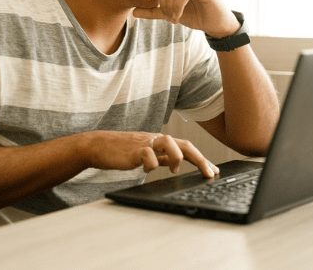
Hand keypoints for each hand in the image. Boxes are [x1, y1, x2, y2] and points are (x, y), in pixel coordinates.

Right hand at [86, 131, 219, 177]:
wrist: (99, 146)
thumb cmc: (123, 151)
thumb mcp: (147, 154)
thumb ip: (161, 157)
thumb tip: (175, 165)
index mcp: (161, 142)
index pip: (187, 148)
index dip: (202, 158)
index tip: (213, 171)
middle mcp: (156, 140)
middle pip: (184, 144)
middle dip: (200, 158)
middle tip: (209, 172)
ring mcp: (145, 143)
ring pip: (169, 142)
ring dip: (176, 157)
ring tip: (174, 170)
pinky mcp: (133, 150)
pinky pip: (147, 154)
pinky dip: (151, 164)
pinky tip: (146, 170)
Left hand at [133, 0, 239, 37]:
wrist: (216, 24)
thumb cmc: (196, 15)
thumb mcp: (170, 13)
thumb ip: (153, 11)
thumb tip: (133, 12)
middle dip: (162, 2)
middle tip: (166, 16)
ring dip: (170, 6)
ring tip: (173, 18)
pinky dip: (178, 7)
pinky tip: (178, 16)